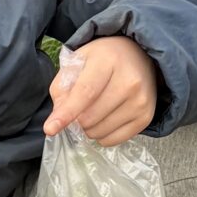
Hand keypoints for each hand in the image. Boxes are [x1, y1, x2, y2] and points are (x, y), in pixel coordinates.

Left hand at [43, 35, 158, 146]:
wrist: (139, 56)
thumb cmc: (103, 59)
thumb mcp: (78, 61)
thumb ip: (62, 87)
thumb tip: (57, 118)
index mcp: (108, 60)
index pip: (85, 92)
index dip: (66, 113)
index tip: (50, 129)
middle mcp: (129, 81)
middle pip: (90, 117)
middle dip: (75, 120)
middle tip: (78, 108)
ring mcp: (140, 100)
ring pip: (99, 132)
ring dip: (88, 128)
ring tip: (94, 111)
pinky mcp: (146, 116)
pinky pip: (113, 140)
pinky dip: (101, 135)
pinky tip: (104, 119)